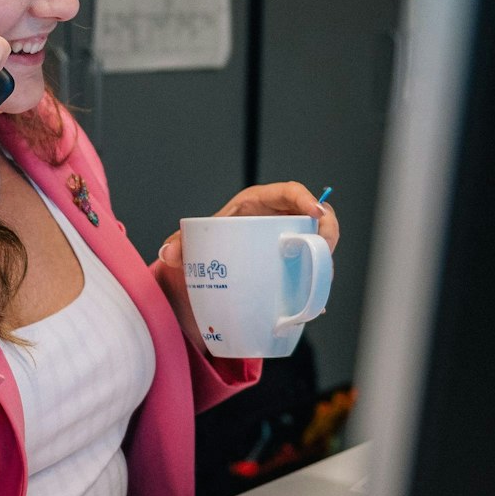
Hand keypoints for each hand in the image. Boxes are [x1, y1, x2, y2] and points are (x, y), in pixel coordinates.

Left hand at [153, 182, 339, 343]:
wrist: (212, 261)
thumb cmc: (208, 240)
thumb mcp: (195, 239)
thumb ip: (180, 244)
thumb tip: (167, 252)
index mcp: (259, 203)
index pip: (289, 191)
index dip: (306, 198)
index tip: (315, 212)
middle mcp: (280, 218)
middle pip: (315, 216)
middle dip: (327, 231)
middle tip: (325, 249)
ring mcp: (290, 240)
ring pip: (318, 243)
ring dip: (325, 260)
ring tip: (320, 279)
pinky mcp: (293, 262)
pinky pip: (311, 268)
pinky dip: (315, 284)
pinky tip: (315, 304)